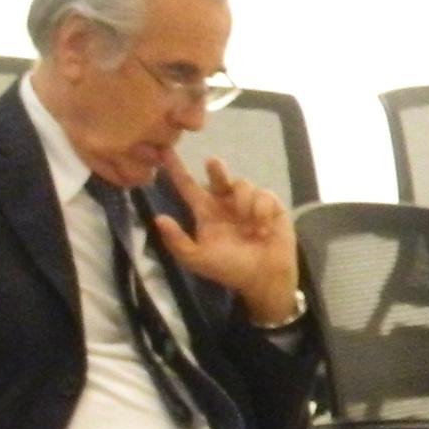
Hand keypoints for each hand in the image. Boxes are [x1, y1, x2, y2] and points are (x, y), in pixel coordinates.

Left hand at [150, 153, 297, 321]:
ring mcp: (248, 202)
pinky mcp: (270, 203)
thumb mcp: (197, 259)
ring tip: (249, 229)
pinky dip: (261, 211)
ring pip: (242, 185)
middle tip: (212, 163)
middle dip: (216, 169)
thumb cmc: (228, 269)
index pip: (188, 186)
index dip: (176, 169)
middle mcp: (225, 203)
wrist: (263, 278)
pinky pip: (263, 195)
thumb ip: (177, 241)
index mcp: (205, 212)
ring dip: (244, 204)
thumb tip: (158, 218)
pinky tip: (262, 229)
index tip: (164, 150)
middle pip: (218, 176)